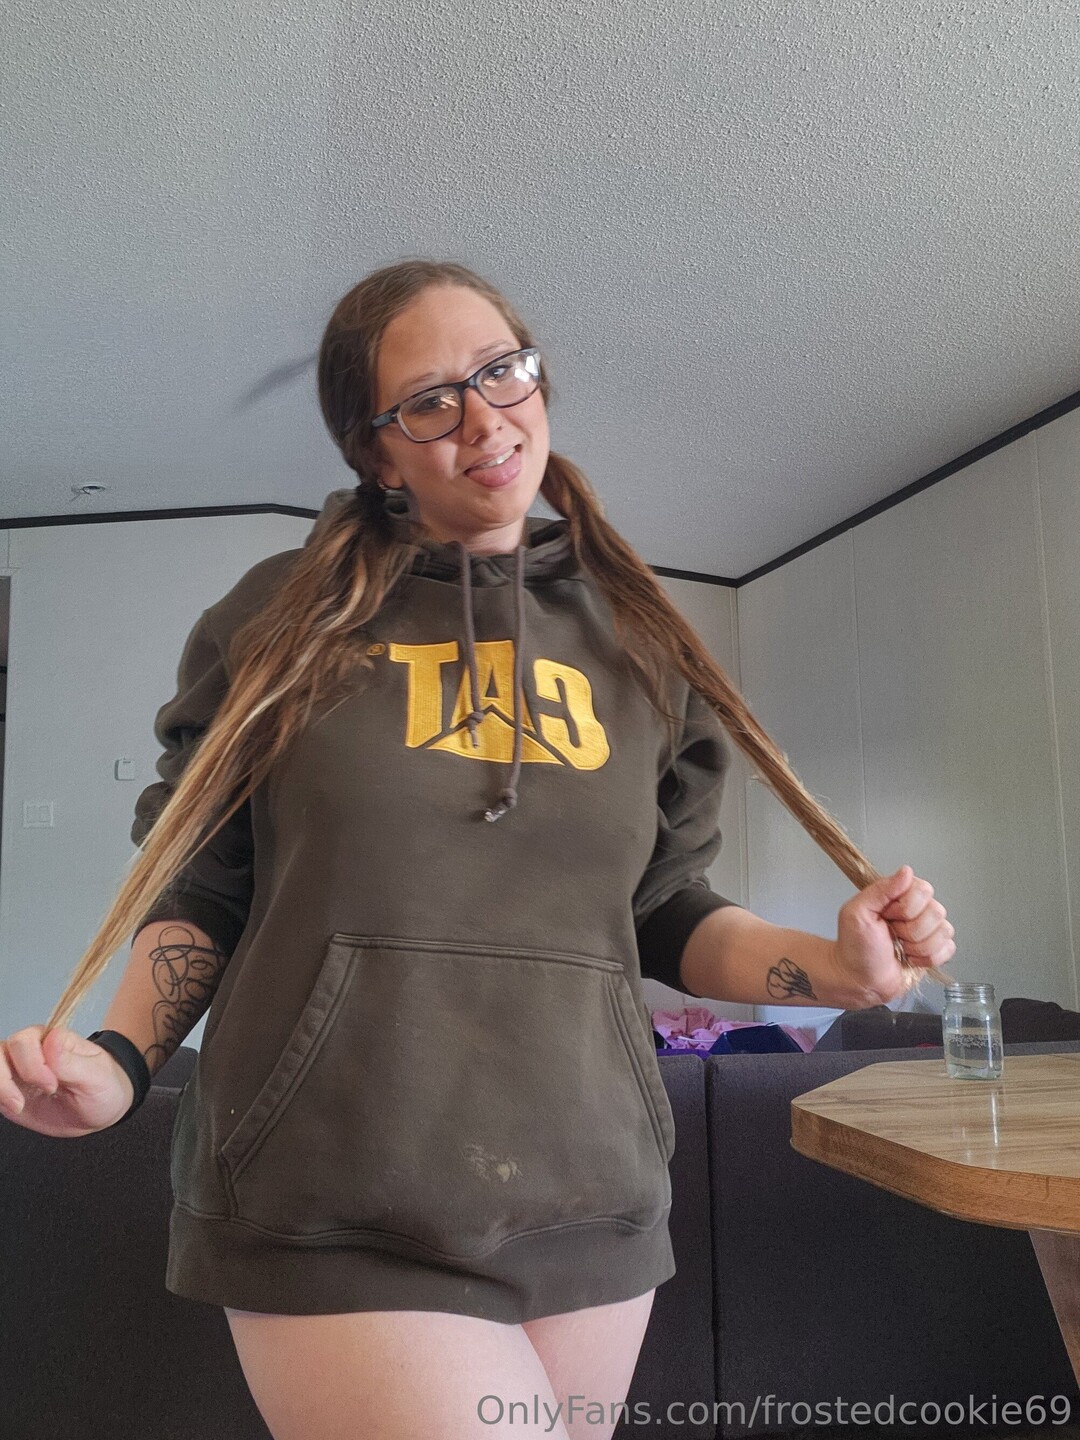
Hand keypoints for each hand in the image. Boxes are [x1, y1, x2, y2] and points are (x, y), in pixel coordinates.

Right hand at [0, 1024, 134, 1136]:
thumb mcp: (96, 1077)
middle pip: (2, 1050)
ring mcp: (18, 1070)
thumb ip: (71, 1062)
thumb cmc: (103, 1086)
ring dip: (0, 1086)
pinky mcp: (10, 1090)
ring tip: (18, 1105)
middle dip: (12, 1077)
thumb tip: (50, 1039)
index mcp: (53, 1040)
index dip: (33, 1064)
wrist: (101, 1111)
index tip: (52, 1085)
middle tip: (41, 1093)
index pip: (26, 1040)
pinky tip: (14, 1107)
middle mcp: (31, 1051)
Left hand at [834, 865, 955, 1005]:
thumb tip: (906, 871)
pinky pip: (948, 949)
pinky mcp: (936, 949)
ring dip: (918, 947)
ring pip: (944, 931)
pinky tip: (911, 959)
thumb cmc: (855, 946)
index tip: (886, 917)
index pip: (923, 890)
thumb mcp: (858, 913)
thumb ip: (881, 889)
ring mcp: (928, 929)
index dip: (905, 908)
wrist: (860, 979)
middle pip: (936, 912)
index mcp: (899, 894)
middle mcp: (917, 909)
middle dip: (910, 930)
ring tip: (900, 948)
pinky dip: (927, 959)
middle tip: (891, 935)